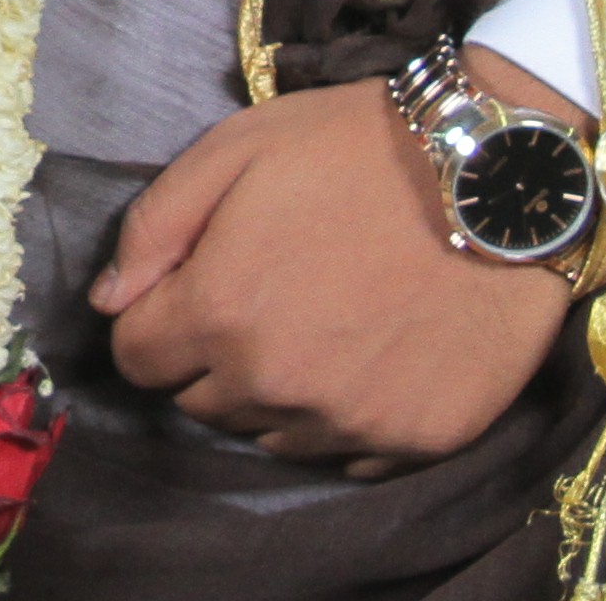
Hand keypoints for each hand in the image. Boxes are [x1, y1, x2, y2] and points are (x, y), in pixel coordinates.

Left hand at [88, 45, 584, 476]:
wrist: (496, 180)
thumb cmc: (355, 150)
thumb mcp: (232, 152)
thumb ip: (154, 230)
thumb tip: (109, 301)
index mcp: (217, 314)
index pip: (136, 359)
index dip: (154, 321)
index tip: (191, 291)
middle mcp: (276, 385)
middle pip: (200, 403)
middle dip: (211, 356)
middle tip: (264, 297)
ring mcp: (349, 421)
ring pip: (271, 436)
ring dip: (276, 392)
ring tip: (320, 323)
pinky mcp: (416, 441)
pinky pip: (346, 456)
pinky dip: (345, 417)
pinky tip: (370, 356)